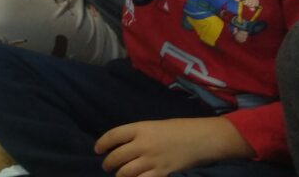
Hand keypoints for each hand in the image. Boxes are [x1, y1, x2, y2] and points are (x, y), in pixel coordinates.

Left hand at [95, 117, 253, 176]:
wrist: (201, 139)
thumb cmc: (179, 129)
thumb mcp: (154, 126)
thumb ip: (138, 135)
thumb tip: (123, 145)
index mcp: (140, 128)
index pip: (113, 135)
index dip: (102, 143)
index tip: (97, 149)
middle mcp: (142, 144)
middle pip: (117, 156)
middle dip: (108, 163)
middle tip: (106, 166)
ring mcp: (152, 159)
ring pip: (126, 171)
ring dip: (119, 175)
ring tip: (118, 175)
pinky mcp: (162, 172)